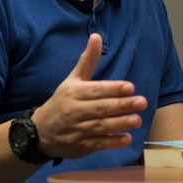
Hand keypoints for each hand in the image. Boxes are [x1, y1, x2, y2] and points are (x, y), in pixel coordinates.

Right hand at [34, 34, 147, 158]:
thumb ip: (87, 60)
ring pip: (100, 126)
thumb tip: (97, 36)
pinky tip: (127, 138)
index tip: (130, 87)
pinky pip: (98, 144)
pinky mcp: (80, 146)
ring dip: (120, 124)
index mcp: (73, 93)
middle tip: (142, 102)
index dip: (113, 89)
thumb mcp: (72, 80)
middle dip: (122, 106)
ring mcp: (76, 130)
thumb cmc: (62, 102)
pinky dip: (112, 142)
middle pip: (101, 108)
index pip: (95, 90)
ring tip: (138, 120)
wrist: (40, 132)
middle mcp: (74, 111)